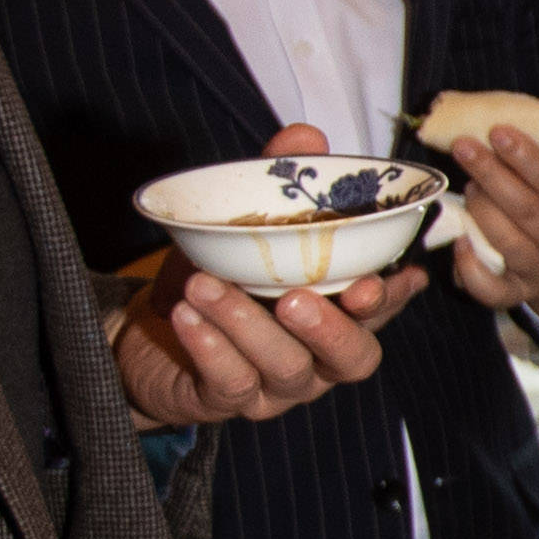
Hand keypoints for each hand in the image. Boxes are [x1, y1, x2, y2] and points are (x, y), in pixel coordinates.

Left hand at [109, 129, 415, 425]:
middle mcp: (319, 357)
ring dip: (247, 326)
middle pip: (354, 358)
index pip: (381, 310)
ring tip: (204, 286)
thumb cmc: (213, 278)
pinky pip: (231, 384)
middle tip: (297, 298)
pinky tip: (187, 315)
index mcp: (337, 313)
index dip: (392, 297)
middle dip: (332, 328)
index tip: (385, 277)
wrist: (146, 333)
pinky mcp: (229, 402)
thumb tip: (306, 136)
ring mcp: (278, 386)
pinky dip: (210, 347)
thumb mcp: (243, 226)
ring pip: (287, 368)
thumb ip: (278, 184)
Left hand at [437, 119, 538, 338]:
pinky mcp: (517, 295)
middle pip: (527, 211)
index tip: (497, 131)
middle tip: (464, 146)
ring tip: (469, 184)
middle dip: (491, 175)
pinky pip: (487, 287)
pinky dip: (467, 264)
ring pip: (504, 243)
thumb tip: (508, 125)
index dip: (526, 157)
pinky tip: (458, 238)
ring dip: (480, 208)